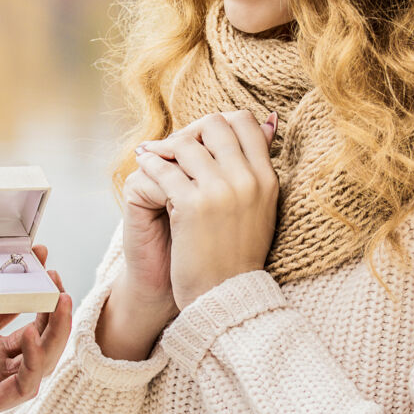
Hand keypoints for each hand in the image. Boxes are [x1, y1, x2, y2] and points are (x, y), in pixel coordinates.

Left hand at [0, 247, 71, 413]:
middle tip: (56, 278)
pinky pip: (24, 386)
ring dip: (57, 332)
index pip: (15, 305)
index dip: (31, 282)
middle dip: (53, 304)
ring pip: (41, 359)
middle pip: (38, 330)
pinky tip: (29, 334)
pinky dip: (35, 362)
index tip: (42, 253)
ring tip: (59, 301)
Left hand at [136, 110, 278, 308]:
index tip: (200, 139)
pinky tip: (143, 167)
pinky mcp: (192, 206)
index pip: (245, 122)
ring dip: (164, 148)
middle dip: (190, 131)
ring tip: (151, 156)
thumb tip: (270, 118)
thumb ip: (258, 165)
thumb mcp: (261, 205)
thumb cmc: (237, 253)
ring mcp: (221, 191)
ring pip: (186, 143)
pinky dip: (150, 165)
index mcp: (267, 179)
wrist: (225, 296)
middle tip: (172, 146)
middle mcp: (248, 180)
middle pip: (215, 124)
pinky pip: (163, 169)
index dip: (219, 123)